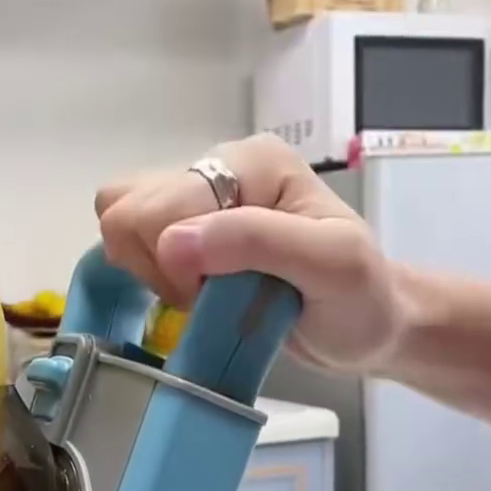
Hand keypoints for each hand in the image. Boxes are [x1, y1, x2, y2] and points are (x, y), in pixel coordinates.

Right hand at [95, 134, 401, 372]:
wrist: (372, 327)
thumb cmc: (360, 300)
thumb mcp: (331, 267)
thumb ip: (256, 244)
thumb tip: (172, 243)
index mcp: (250, 162)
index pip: (158, 203)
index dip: (173, 264)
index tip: (221, 294)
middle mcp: (217, 168)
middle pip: (125, 207)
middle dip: (157, 266)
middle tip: (210, 296)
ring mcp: (198, 201)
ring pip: (118, 222)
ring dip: (148, 272)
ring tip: (200, 295)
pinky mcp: (186, 233)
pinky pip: (130, 246)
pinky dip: (147, 278)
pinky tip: (189, 296)